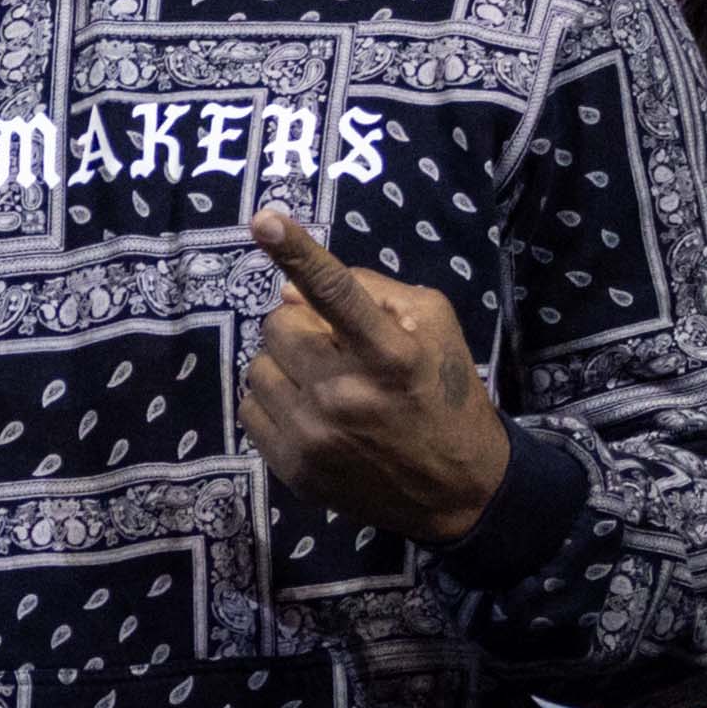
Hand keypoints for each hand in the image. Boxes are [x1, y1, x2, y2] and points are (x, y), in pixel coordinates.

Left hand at [241, 209, 510, 541]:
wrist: (457, 488)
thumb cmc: (444, 392)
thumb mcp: (434, 326)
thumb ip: (370, 292)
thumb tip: (289, 289)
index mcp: (389, 354)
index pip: (336, 291)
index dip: (297, 252)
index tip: (263, 219)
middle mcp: (346, 394)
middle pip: (279, 326)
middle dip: (300, 327)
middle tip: (332, 346)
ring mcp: (315, 436)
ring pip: (257, 367)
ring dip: (284, 366)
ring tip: (323, 383)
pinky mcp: (293, 468)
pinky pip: (249, 409)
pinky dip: (273, 402)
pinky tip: (310, 412)